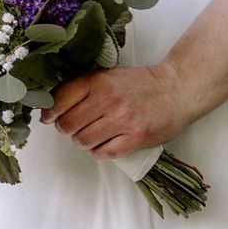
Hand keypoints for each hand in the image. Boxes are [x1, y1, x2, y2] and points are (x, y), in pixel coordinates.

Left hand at [44, 61, 186, 159]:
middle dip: (66, 129)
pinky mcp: (135, 138)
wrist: (177, 89)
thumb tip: (53, 107)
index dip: (50, 113)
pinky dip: (99, 150)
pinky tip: (105, 143)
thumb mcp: (110, 75)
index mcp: (99, 81)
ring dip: (83, 141)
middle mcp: (109, 99)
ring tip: (92, 134)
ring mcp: (123, 120)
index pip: (60, 100)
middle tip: (73, 128)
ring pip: (83, 141)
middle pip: (68, 125)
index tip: (49, 117)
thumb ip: (84, 87)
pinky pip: (103, 152)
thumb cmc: (142, 84)